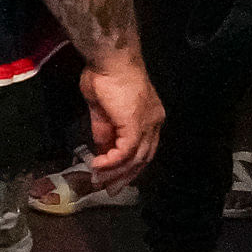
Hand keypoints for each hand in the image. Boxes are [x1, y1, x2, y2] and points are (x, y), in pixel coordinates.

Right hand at [77, 52, 161, 183]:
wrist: (111, 62)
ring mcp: (147, 125)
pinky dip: (112, 162)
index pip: (143, 148)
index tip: (111, 176)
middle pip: (144, 158)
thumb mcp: (102, 109)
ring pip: (136, 158)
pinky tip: (97, 166)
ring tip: (98, 180)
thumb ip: (104, 130)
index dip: (129, 165)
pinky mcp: (136, 126)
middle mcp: (154, 123)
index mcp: (149, 118)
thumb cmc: (105, 77)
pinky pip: (126, 152)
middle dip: (125, 176)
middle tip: (108, 188)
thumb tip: (101, 148)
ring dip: (116, 172)